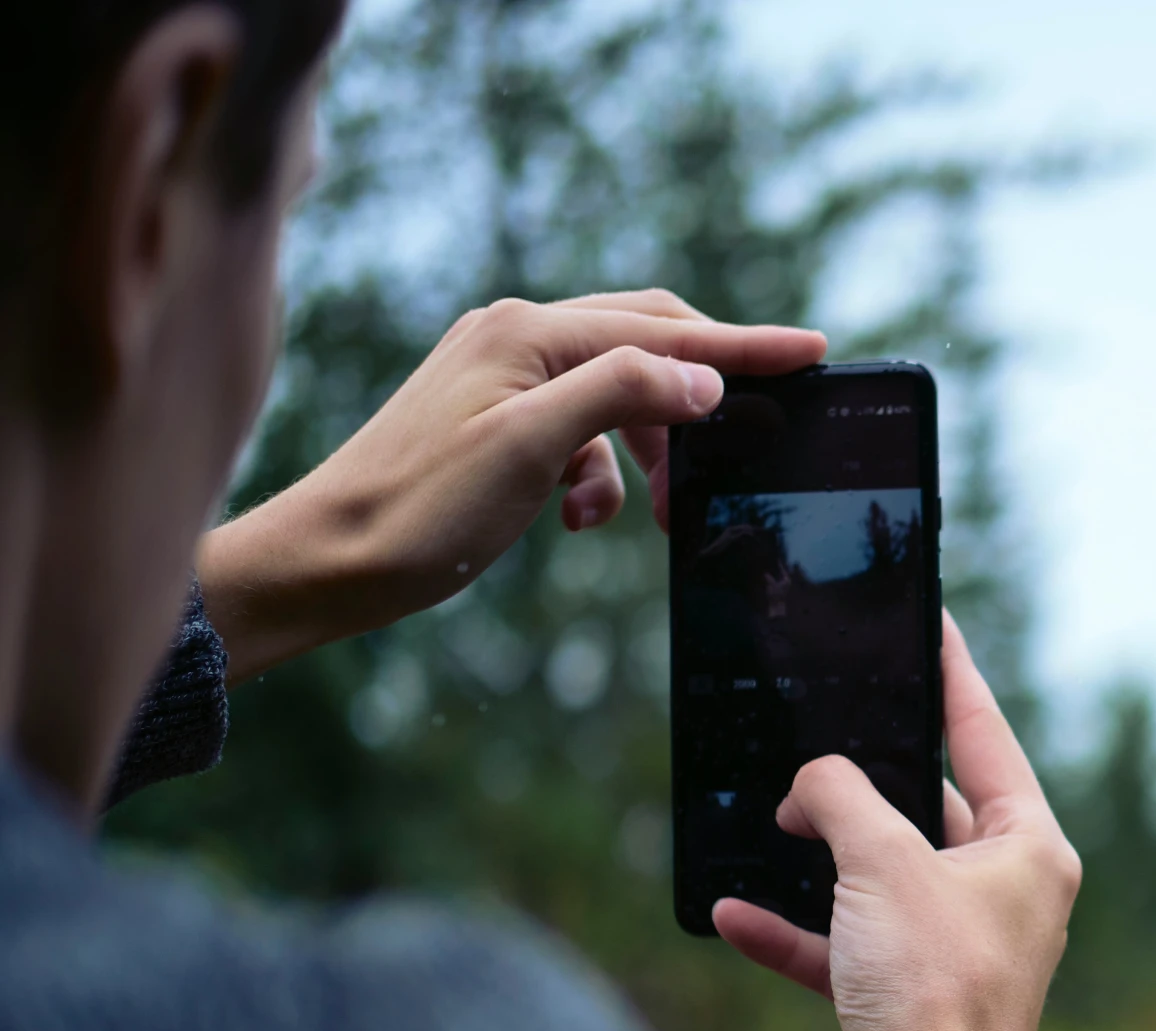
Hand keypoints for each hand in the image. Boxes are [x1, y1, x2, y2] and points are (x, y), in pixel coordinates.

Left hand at [195, 289, 824, 680]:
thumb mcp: (530, 449)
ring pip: (617, 392)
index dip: (745, 346)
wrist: (328, 559)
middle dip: (701, 396)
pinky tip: (581, 515)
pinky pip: (579, 428)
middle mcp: (515, 335)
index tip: (813, 353)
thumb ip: (620, 395)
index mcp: (527, 331)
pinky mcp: (492, 416)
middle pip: (648, 342)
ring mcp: (501, 374)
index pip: (665, 330)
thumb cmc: (419, 510)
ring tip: (660, 510)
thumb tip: (703, 378)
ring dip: (647, 448)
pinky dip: (601, 471)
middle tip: (748, 447)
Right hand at [714, 614, 1081, 1030]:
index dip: (951, 677)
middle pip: (928, 810)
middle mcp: (1004, 894)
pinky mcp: (907, 1000)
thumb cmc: (931, 989)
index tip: (929, 624)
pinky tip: (732, 912)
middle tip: (815, 733)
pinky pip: (844, 947)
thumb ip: (842, 796)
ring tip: (765, 820)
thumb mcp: (882, 860)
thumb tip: (810, 788)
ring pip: (878, 879)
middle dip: (862, 783)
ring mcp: (956, 949)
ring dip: (817, 859)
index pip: (987, 736)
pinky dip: (794, 930)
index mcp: (1030, 848)